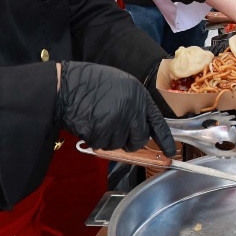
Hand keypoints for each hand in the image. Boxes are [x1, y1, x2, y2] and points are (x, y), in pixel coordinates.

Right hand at [55, 61, 177, 155]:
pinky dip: (93, 139)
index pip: (156, 121)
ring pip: (118, 144)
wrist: (65, 85)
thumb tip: (136, 126)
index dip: (164, 138)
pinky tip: (87, 123)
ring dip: (107, 138)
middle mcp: (133, 108)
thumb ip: (132, 105)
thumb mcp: (119, 86)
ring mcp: (118, 121)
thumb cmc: (89, 83)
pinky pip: (101, 145)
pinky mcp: (103, 132)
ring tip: (96, 119)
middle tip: (114, 133)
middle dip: (129, 142)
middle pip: (139, 139)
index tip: (171, 152)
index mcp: (138, 94)